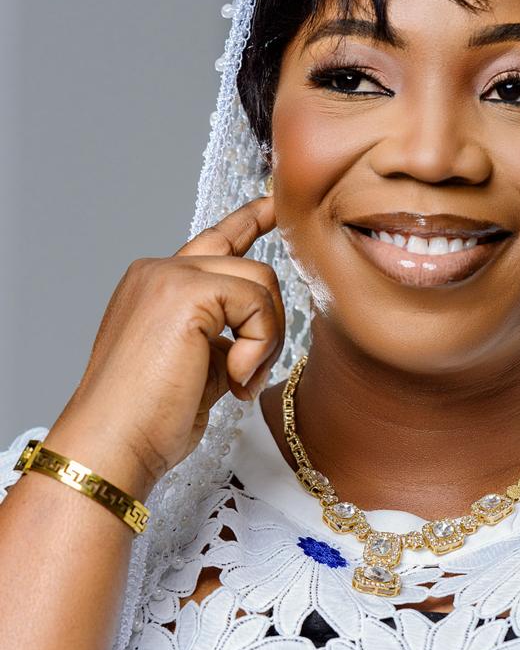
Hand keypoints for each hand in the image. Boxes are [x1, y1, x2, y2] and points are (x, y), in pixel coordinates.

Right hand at [54, 196, 283, 490]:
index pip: (215, 241)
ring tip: (241, 381)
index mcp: (156, 284)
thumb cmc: (148, 420)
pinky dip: (259, 346)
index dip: (250, 220)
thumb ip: (223, 334)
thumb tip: (256, 330)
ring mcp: (169, 276)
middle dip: (268, 323)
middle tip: (251, 374)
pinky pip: (257, 303)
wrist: (113, 445)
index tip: (276, 204)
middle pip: (252, 267)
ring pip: (261, 282)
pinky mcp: (185, 291)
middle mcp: (159, 270)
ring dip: (265, 340)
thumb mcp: (196, 366)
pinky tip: (235, 380)